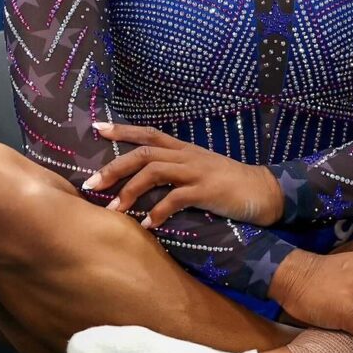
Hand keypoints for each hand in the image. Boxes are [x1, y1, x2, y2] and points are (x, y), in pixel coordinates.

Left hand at [83, 122, 284, 226]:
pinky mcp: (206, 190)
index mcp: (183, 149)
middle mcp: (186, 155)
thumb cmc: (227, 184)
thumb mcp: (199, 169)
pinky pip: (176, 198)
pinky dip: (158, 212)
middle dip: (114, 167)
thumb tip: (144, 182)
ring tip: (115, 210)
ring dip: (131, 190)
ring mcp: (197, 171)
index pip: (148, 133)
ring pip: (155, 171)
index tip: (97, 127)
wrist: (262, 191)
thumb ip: (175, 171)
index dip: (122, 129)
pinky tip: (147, 225)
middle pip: (144, 153)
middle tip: (91, 184)